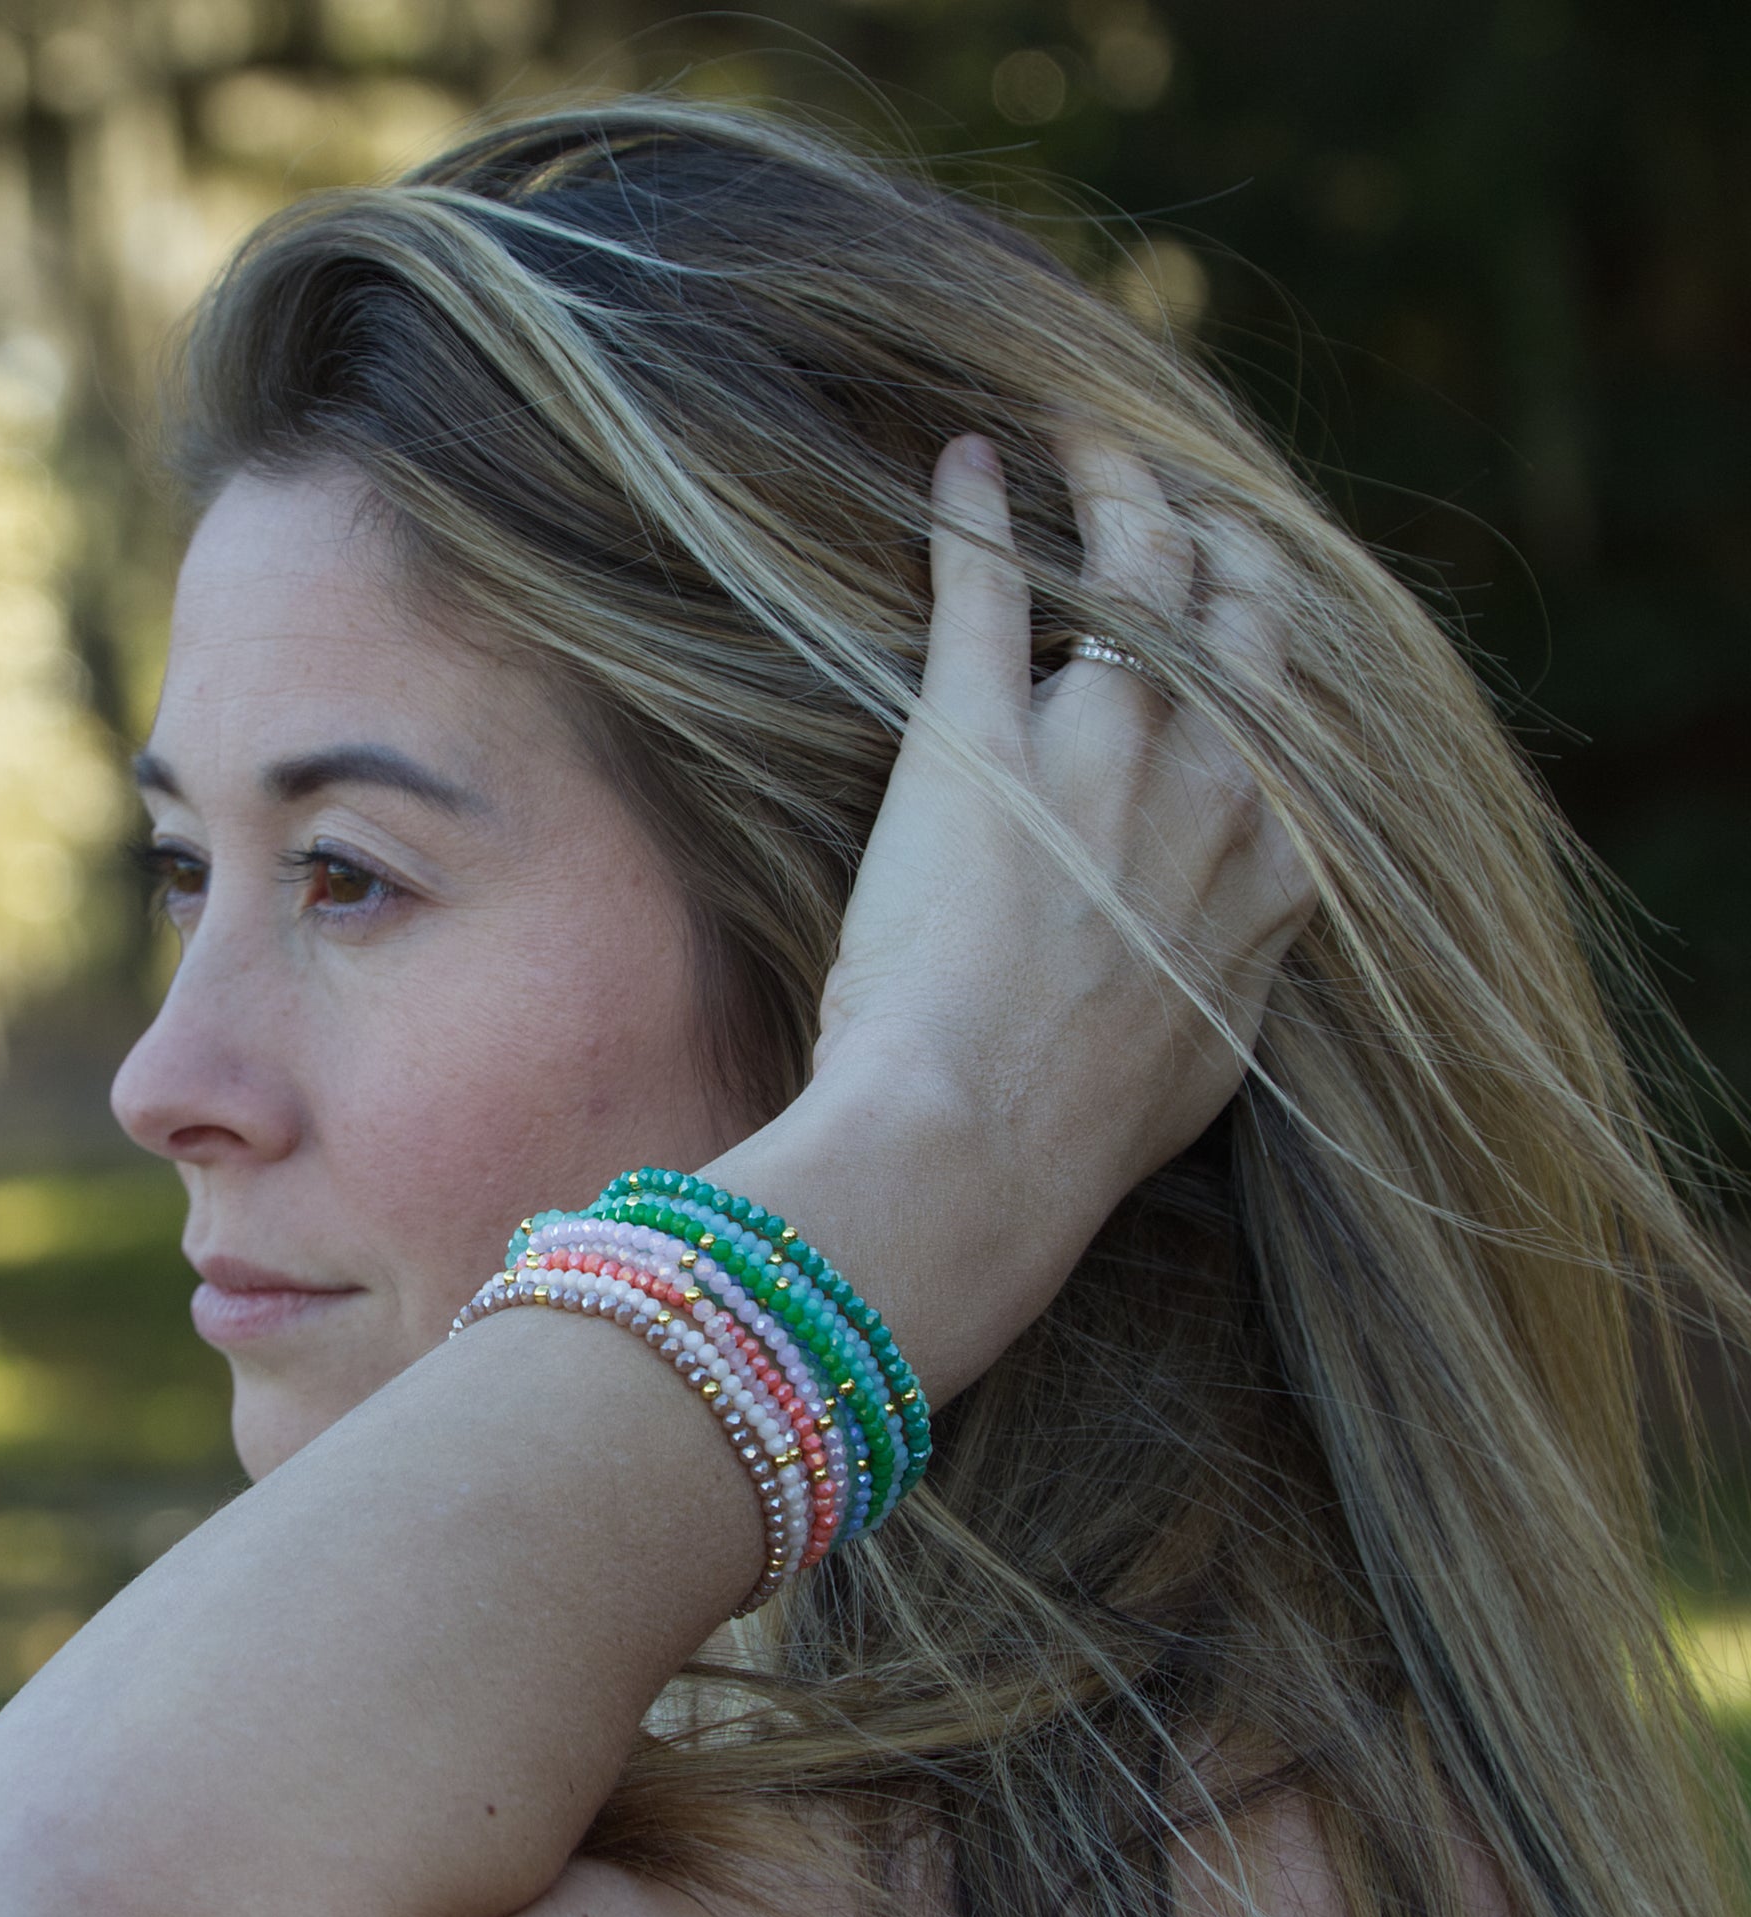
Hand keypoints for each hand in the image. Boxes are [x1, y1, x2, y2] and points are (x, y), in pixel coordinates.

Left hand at [719, 433, 1316, 1394]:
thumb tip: (1216, 986)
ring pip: (1139, 568)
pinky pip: (986, 584)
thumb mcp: (1194, 1066)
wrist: (982, 1145)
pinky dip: (973, 513)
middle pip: (1240, 613)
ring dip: (1115, 487)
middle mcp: (1212, 784)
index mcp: (1272, 866)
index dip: (1263, 643)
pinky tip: (963, 464)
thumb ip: (1219, 991)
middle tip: (1166, 496)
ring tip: (1082, 438)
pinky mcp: (979, 735)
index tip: (1232, 609)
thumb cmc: (1071, 1136)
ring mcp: (1101, 748)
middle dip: (1213, 536)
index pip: (1287, 712)